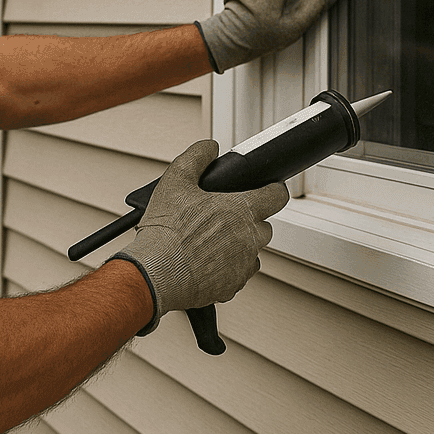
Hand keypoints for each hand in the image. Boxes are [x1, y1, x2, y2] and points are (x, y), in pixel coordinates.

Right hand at [110, 140, 288, 333]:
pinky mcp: (233, 286)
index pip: (277, 195)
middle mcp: (249, 238)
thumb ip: (196, 157)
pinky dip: (226, 269)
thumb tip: (209, 147)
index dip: (272, 190)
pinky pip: (237, 274)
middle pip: (265, 225)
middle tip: (222, 218)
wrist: (155, 272)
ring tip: (209, 243)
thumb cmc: (166, 230)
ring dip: (238, 246)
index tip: (266, 190)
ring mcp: (243, 265)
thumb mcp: (175, 180)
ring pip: (251, 252)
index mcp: (241, 210)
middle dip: (249, 221)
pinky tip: (203, 262)